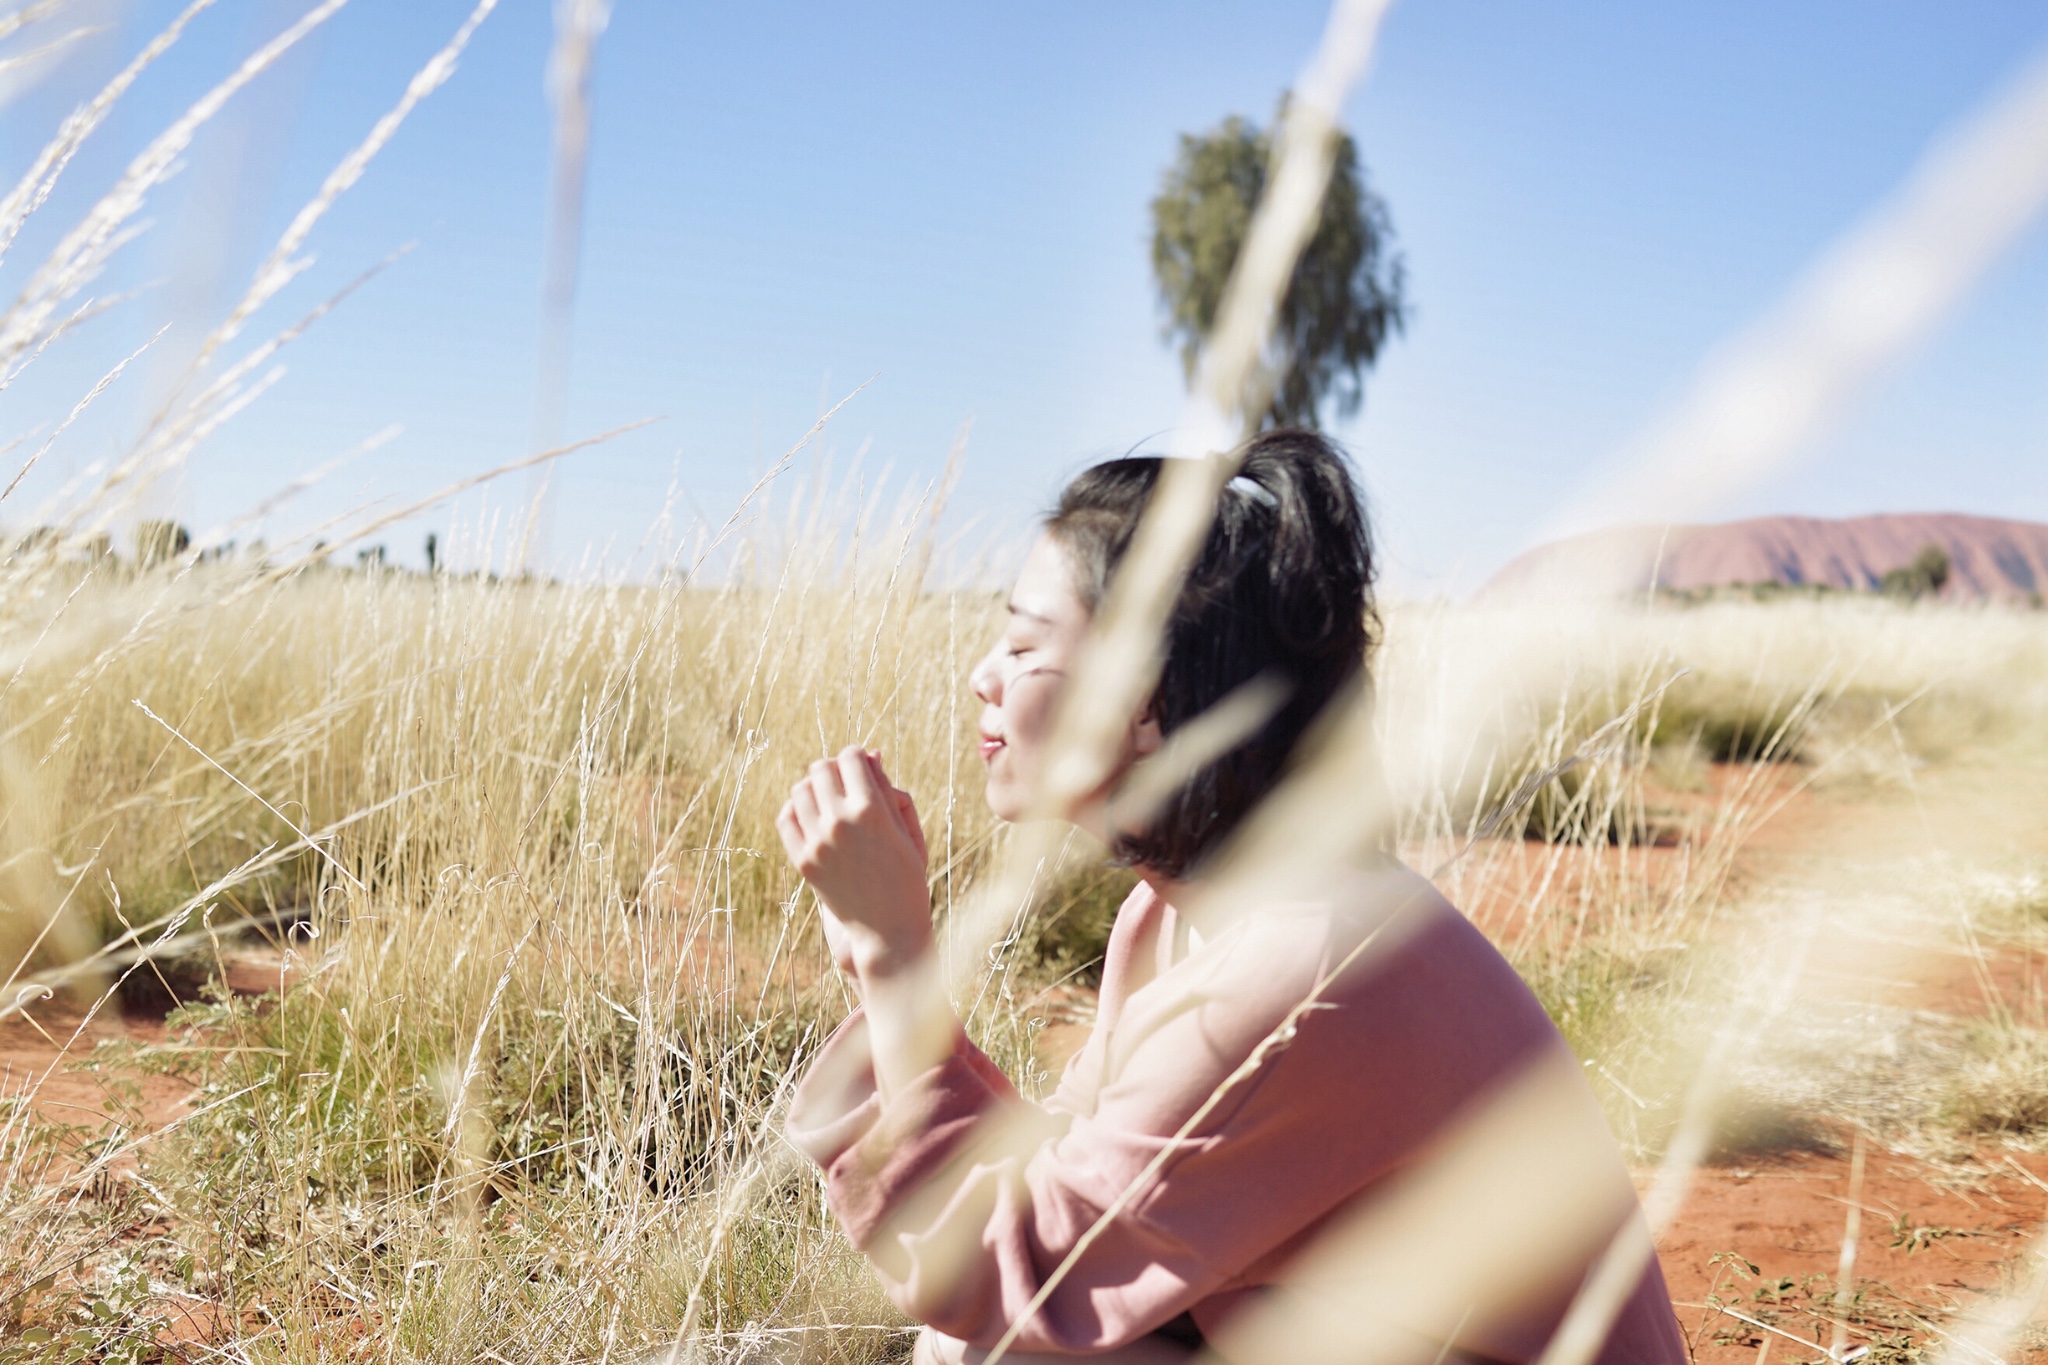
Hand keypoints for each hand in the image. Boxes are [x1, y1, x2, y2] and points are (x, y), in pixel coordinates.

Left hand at [776, 746, 931, 975]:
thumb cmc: (907, 877)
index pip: (850, 756)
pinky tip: (813, 816)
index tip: (862, 767)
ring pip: (800, 789)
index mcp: (872, 810)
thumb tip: (869, 753)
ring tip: (829, 799)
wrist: (889, 930)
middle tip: (845, 782)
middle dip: (834, 769)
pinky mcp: (803, 862)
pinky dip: (796, 809)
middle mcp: (840, 823)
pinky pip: (786, 818)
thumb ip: (886, 788)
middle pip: (820, 768)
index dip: (857, 757)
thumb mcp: (906, 829)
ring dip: (814, 787)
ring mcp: (818, 843)